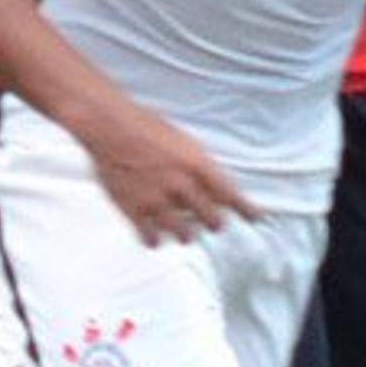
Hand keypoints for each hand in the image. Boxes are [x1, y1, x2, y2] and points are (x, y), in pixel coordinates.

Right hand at [84, 103, 254, 247]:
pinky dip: (155, 240)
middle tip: (212, 224)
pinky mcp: (134, 209)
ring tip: (184, 234)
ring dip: (186, 235)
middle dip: (214, 223)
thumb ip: (200, 167)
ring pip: (184, 235)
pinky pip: (151, 237)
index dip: (246, 209)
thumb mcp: (184, 142)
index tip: (256, 218)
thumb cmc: (147, 127)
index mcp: (197, 165)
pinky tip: (155, 238)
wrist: (109, 126)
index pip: (231, 195)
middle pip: (212, 221)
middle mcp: (182, 185)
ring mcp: (157, 200)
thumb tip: (215, 188)